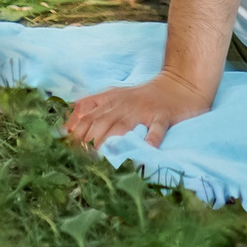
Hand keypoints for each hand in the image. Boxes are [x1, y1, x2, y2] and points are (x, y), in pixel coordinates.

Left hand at [63, 71, 210, 151]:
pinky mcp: (163, 116)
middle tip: (79, 162)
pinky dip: (150, 140)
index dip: (74, 133)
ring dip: (110, 142)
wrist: (179, 84)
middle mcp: (124, 104)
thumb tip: (67, 126)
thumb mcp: (115, 95)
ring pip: (122, 126)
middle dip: (87, 142)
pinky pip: (156, 129)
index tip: (66, 151)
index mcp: (111, 99)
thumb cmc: (143, 96)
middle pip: (100, 122)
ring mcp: (144, 110)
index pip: (86, 115)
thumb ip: (92, 106)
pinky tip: (145, 151)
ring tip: (101, 161)